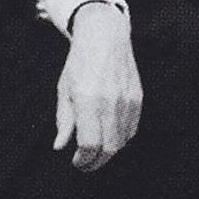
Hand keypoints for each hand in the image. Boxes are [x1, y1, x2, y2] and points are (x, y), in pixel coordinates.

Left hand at [54, 1, 141, 167]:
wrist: (105, 35)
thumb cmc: (80, 63)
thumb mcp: (64, 89)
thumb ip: (64, 120)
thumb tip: (60, 147)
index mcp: (88, 99)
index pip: (90, 144)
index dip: (83, 159)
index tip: (76, 161)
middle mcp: (110, 102)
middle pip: (108, 148)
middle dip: (96, 162)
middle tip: (85, 163)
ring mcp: (127, 101)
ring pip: (121, 142)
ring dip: (108, 152)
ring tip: (95, 151)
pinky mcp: (138, 99)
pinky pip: (131, 130)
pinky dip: (120, 139)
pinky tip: (109, 135)